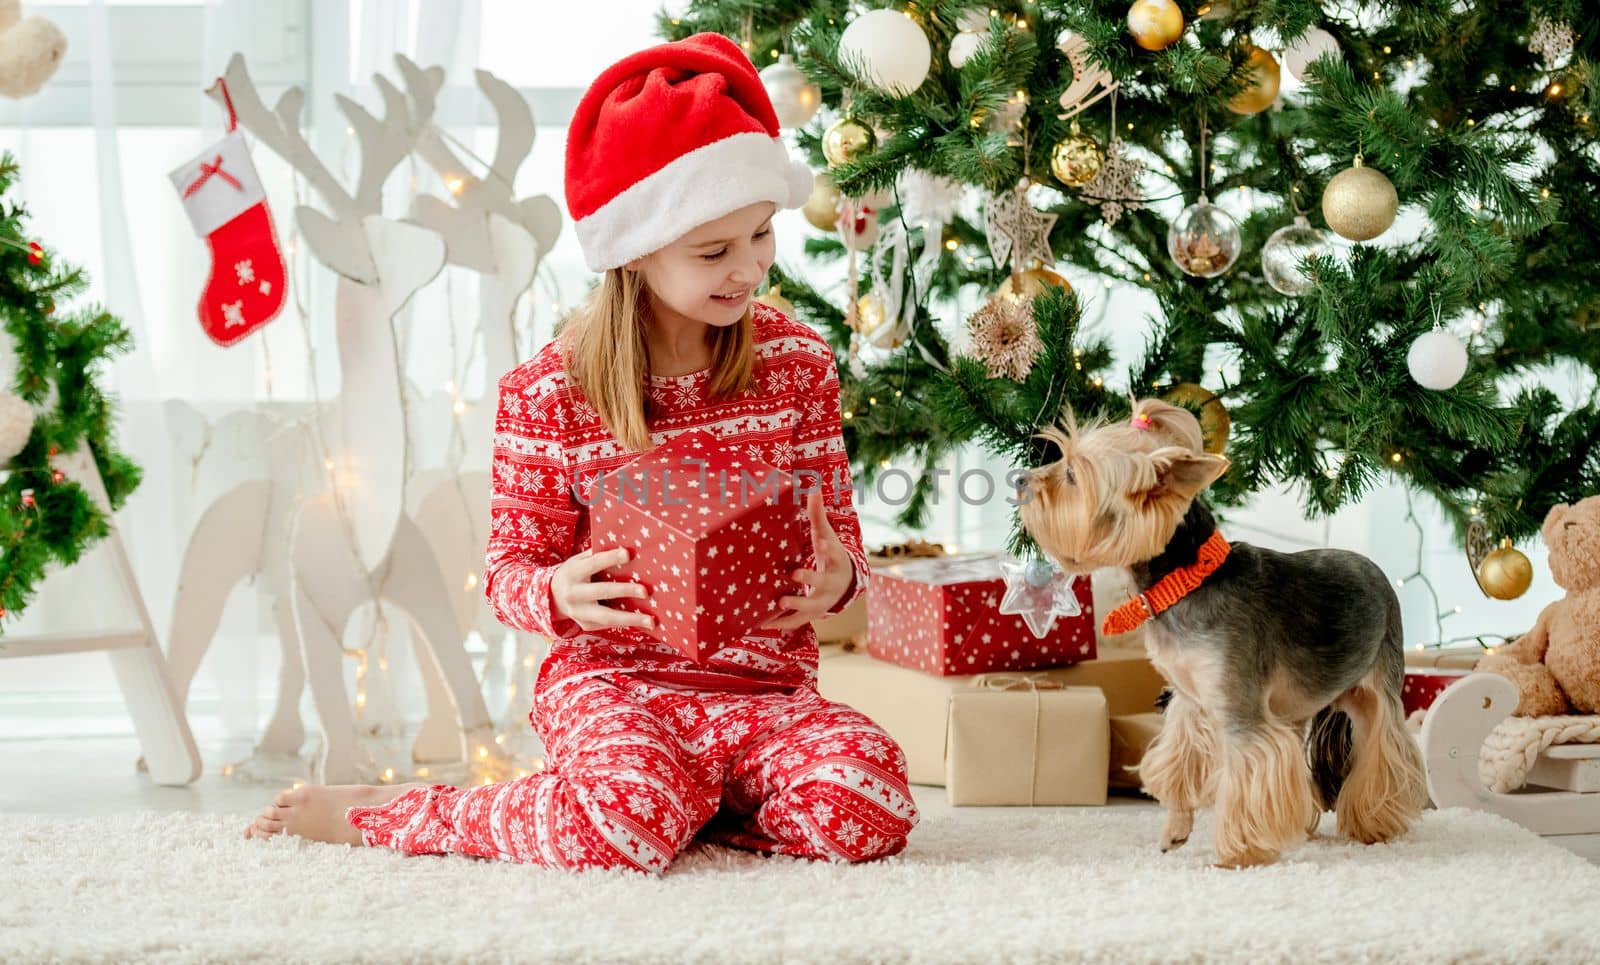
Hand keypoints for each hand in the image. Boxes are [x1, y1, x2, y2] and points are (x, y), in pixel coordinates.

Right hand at [549, 547, 655, 632]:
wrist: (552, 597)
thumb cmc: (574, 574)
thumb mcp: (578, 561)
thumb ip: (597, 555)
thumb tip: (626, 548)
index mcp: (573, 573)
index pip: (593, 564)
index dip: (610, 558)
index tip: (628, 554)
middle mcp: (574, 594)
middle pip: (602, 592)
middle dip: (625, 591)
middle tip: (646, 591)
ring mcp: (579, 612)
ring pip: (607, 616)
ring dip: (631, 619)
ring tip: (651, 621)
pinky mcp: (586, 625)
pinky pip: (609, 623)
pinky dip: (627, 622)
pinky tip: (643, 622)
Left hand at [760, 491, 854, 631]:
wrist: (845, 584)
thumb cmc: (830, 554)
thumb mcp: (827, 535)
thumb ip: (818, 514)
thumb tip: (815, 486)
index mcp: (834, 561)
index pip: (833, 553)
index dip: (827, 548)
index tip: (820, 541)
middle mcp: (830, 583)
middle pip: (821, 582)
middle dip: (809, 578)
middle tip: (794, 573)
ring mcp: (821, 601)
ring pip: (810, 606)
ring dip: (795, 605)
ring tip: (778, 601)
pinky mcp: (810, 614)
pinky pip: (796, 621)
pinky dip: (781, 623)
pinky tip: (762, 623)